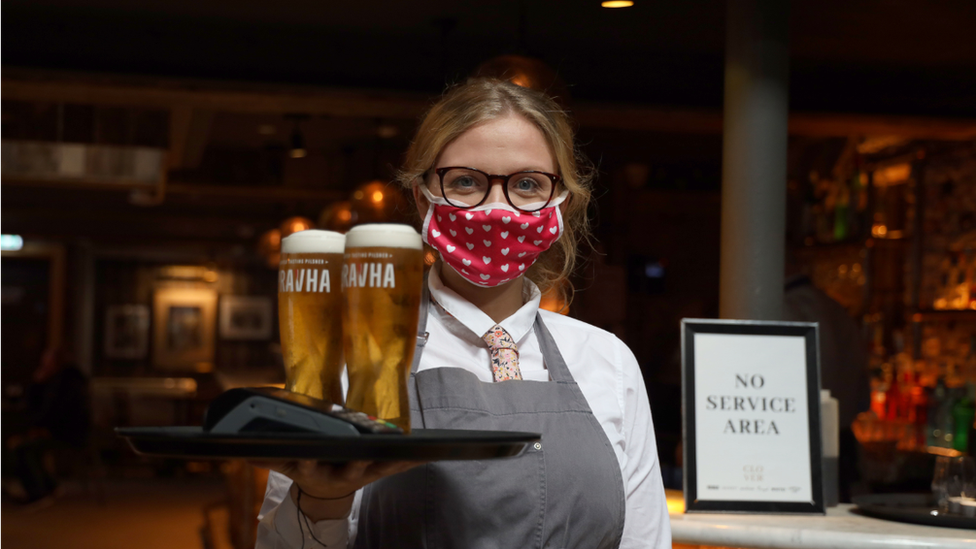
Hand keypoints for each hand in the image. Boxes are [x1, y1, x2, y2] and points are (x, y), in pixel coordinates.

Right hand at [250, 459, 423, 520]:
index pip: (306, 465)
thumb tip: (243, 448)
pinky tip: (426, 452)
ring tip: (411, 451)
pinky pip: (395, 466)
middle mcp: (338, 474)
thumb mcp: (284, 462)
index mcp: (312, 470)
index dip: (306, 460)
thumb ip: (267, 455)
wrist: (325, 491)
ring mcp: (360, 474)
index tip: (306, 454)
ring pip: (378, 468)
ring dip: (394, 461)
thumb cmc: (306, 465)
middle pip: (347, 470)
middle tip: (363, 454)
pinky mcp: (377, 471)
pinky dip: (410, 460)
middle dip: (356, 463)